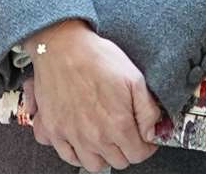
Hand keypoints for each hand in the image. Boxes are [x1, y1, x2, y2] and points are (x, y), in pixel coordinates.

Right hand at [20, 20, 160, 170]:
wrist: (61, 45)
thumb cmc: (95, 57)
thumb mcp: (134, 77)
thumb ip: (148, 110)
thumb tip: (152, 132)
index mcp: (117, 124)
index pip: (138, 155)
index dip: (145, 146)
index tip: (143, 137)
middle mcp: (95, 135)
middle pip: (118, 161)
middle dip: (125, 149)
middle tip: (124, 133)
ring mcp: (72, 134)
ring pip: (94, 165)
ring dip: (102, 155)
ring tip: (104, 139)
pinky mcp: (53, 129)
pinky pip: (67, 156)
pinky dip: (76, 154)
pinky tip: (82, 141)